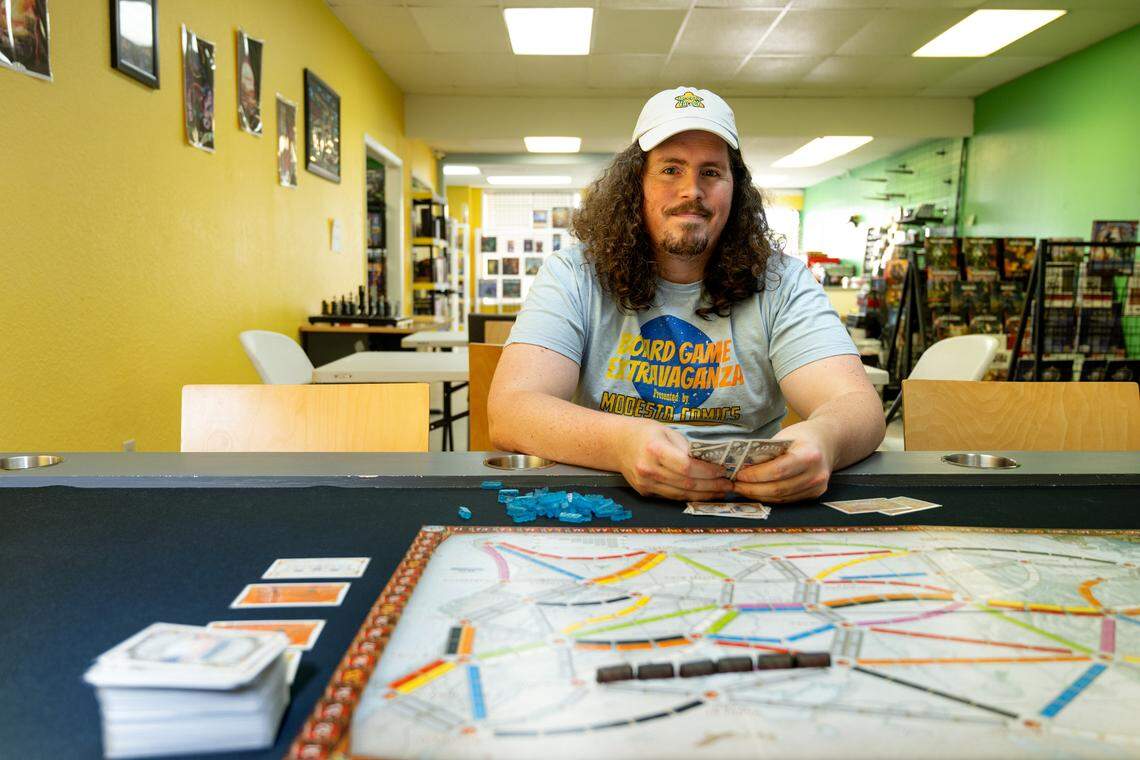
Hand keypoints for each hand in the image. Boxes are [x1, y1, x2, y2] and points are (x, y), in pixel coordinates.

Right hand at [619, 421, 733, 501]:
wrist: (617, 444)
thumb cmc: (644, 433)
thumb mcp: (666, 431)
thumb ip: (686, 447)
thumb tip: (710, 461)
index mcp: (654, 449)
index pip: (686, 466)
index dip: (707, 471)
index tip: (722, 470)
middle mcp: (648, 469)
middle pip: (686, 483)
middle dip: (711, 486)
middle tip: (728, 484)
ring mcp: (645, 483)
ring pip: (681, 494)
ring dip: (704, 494)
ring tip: (720, 491)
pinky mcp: (645, 492)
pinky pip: (672, 496)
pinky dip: (689, 496)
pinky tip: (703, 493)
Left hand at [732, 430, 832, 502]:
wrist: (827, 441)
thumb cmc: (801, 436)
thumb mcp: (784, 436)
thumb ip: (767, 452)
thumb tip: (741, 466)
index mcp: (809, 455)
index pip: (778, 470)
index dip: (756, 475)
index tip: (739, 474)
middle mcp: (816, 474)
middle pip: (779, 488)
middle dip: (753, 489)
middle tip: (734, 485)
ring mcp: (817, 487)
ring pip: (781, 497)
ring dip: (758, 495)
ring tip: (741, 489)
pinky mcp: (814, 495)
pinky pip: (787, 499)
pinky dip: (769, 497)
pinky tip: (755, 492)